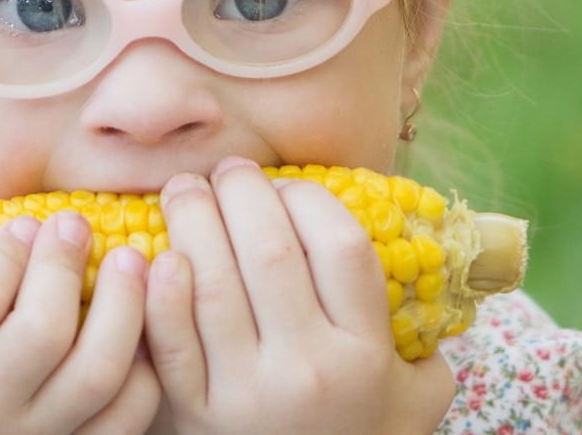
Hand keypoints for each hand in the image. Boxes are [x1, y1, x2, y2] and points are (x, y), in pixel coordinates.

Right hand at [0, 211, 160, 433]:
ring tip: (130, 259)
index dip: (6, 249)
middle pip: (43, 331)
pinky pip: (129, 413)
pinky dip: (145, 365)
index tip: (25, 223)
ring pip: (97, 371)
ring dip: (124, 305)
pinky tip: (140, 324)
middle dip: (64, 263)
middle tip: (75, 223)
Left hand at [143, 158, 455, 434]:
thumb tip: (418, 259)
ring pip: (211, 283)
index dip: (308, 198)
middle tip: (227, 171)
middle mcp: (306, 370)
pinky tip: (158, 255)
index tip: (286, 184)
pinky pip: (171, 339)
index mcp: (364, 356)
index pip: (340, 247)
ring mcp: (245, 393)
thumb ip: (423, 337)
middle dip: (242, 193)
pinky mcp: (193, 414)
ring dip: (192, 221)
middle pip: (269, 251)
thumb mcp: (416, 397)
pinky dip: (160, 292)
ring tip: (185, 190)